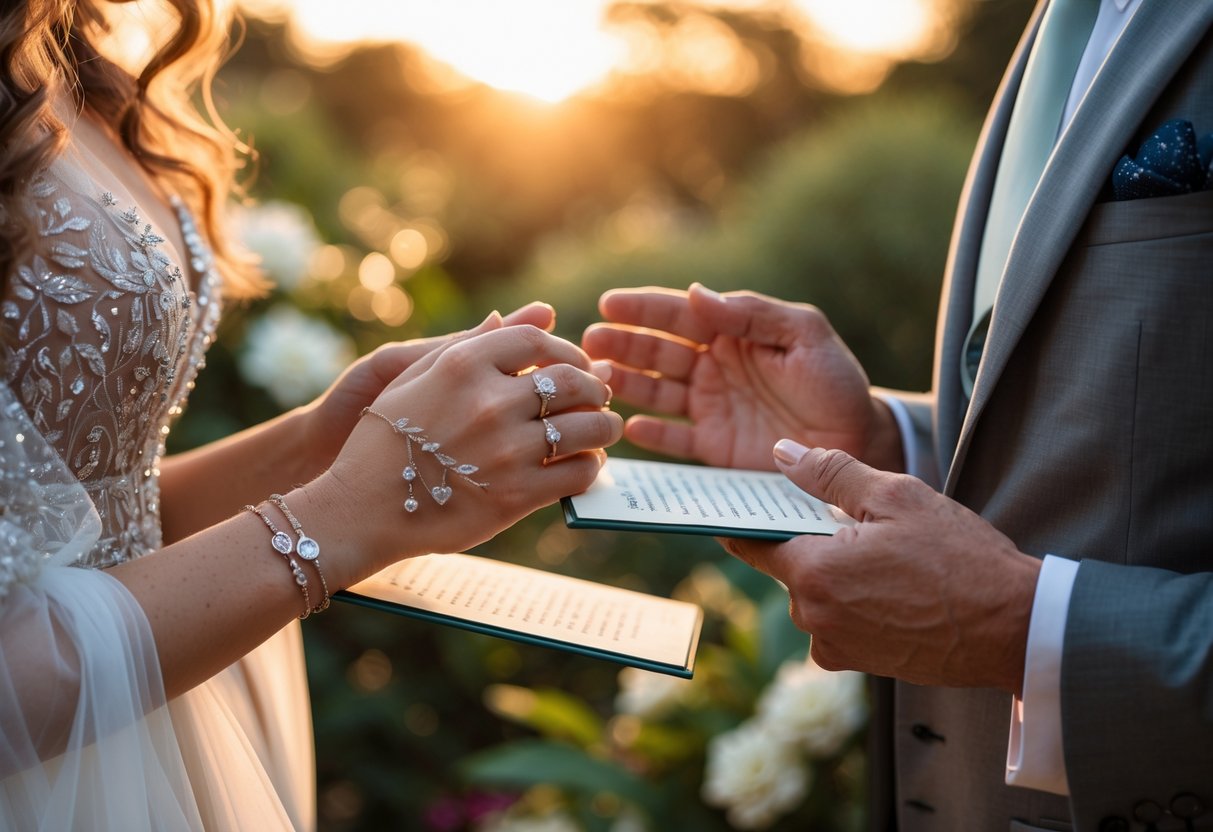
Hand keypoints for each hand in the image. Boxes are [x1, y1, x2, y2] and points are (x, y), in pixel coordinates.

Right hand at [316, 325, 622, 582]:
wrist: (361, 510)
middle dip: (594, 387)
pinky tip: (586, 464)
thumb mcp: (413, 376)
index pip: (537, 341)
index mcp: (463, 365)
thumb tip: (520, 316)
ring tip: (606, 429)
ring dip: (605, 427)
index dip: (566, 351)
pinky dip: (591, 467)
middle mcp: (489, 403)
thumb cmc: (384, 439)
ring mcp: (506, 450)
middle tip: (600, 396)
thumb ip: (470, 344)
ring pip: (585, 427)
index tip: (575, 363)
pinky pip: (577, 473)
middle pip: (569, 381)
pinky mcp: (517, 496)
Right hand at [582, 284, 900, 470]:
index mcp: (733, 334)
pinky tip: (632, 429)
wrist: (860, 443)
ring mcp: (711, 408)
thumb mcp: (805, 335)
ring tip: (601, 381)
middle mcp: (714, 368)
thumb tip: (695, 293)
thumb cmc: (836, 383)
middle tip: (590, 343)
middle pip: (658, 353)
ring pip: (657, 392)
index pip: (680, 316)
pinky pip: (674, 440)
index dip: (643, 309)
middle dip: (622, 345)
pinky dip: (652, 435)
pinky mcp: (715, 448)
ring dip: (628, 384)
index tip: (608, 304)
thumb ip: (752, 313)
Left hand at [721, 441, 1040, 695]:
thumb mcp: (895, 497)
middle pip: (792, 568)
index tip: (740, 508)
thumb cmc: (959, 557)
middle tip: (855, 521)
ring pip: (819, 595)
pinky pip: (841, 621)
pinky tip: (897, 586)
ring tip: (890, 555)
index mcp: (812, 574)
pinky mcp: (862, 665)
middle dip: (814, 543)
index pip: (753, 545)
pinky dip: (858, 601)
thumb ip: (830, 474)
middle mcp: (814, 617)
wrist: (1014, 627)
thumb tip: (783, 455)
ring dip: (841, 573)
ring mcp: (838, 646)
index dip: (749, 522)